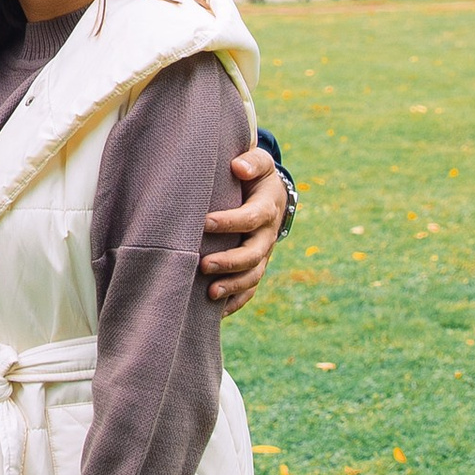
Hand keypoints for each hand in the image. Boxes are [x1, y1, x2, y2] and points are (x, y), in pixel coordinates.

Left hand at [201, 144, 292, 312]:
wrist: (270, 193)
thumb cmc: (256, 174)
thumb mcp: (259, 162)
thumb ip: (251, 161)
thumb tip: (239, 167)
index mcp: (267, 208)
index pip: (251, 218)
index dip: (229, 222)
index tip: (204, 222)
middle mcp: (267, 235)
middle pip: (253, 254)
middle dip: (230, 262)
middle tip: (203, 265)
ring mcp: (263, 254)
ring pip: (253, 276)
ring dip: (233, 286)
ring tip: (210, 294)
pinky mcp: (256, 266)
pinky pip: (250, 289)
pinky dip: (236, 302)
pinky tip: (217, 312)